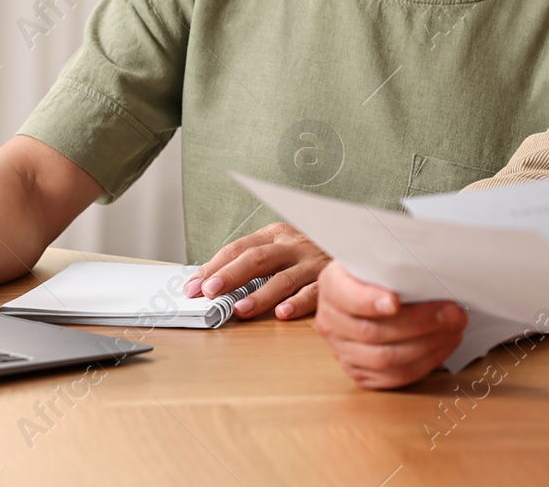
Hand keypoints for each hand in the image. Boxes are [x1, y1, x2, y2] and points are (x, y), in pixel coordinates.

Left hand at [183, 222, 330, 320]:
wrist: (356, 244)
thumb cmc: (307, 254)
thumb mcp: (280, 248)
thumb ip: (251, 263)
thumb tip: (208, 283)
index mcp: (276, 234)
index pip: (238, 248)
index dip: (213, 267)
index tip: (192, 287)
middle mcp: (293, 245)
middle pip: (257, 258)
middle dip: (231, 275)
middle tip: (210, 291)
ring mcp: (312, 263)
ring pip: (283, 278)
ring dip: (260, 295)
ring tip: (240, 310)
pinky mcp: (329, 280)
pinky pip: (313, 293)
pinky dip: (297, 303)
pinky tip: (283, 314)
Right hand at [313, 261, 466, 387]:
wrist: (364, 290)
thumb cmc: (377, 271)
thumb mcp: (376, 258)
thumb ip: (392, 263)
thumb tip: (427, 265)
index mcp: (332, 287)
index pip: (347, 298)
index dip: (370, 302)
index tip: (396, 301)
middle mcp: (331, 322)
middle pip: (373, 332)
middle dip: (419, 323)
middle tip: (452, 313)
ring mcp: (343, 351)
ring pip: (385, 359)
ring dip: (428, 345)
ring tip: (454, 329)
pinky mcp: (361, 372)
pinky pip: (394, 376)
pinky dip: (425, 363)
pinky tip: (443, 345)